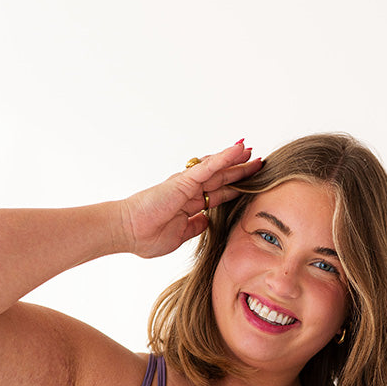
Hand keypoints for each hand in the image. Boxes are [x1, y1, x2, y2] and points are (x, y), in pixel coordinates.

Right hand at [118, 141, 262, 258]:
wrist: (127, 232)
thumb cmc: (145, 236)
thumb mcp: (179, 235)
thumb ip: (194, 227)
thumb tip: (206, 222)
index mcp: (189, 204)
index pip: (218, 193)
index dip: (235, 188)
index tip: (251, 184)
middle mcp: (189, 191)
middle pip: (221, 179)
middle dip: (240, 171)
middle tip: (259, 162)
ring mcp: (186, 184)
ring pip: (217, 169)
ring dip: (236, 160)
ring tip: (252, 151)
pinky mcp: (183, 181)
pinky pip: (208, 167)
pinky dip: (224, 157)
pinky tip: (239, 149)